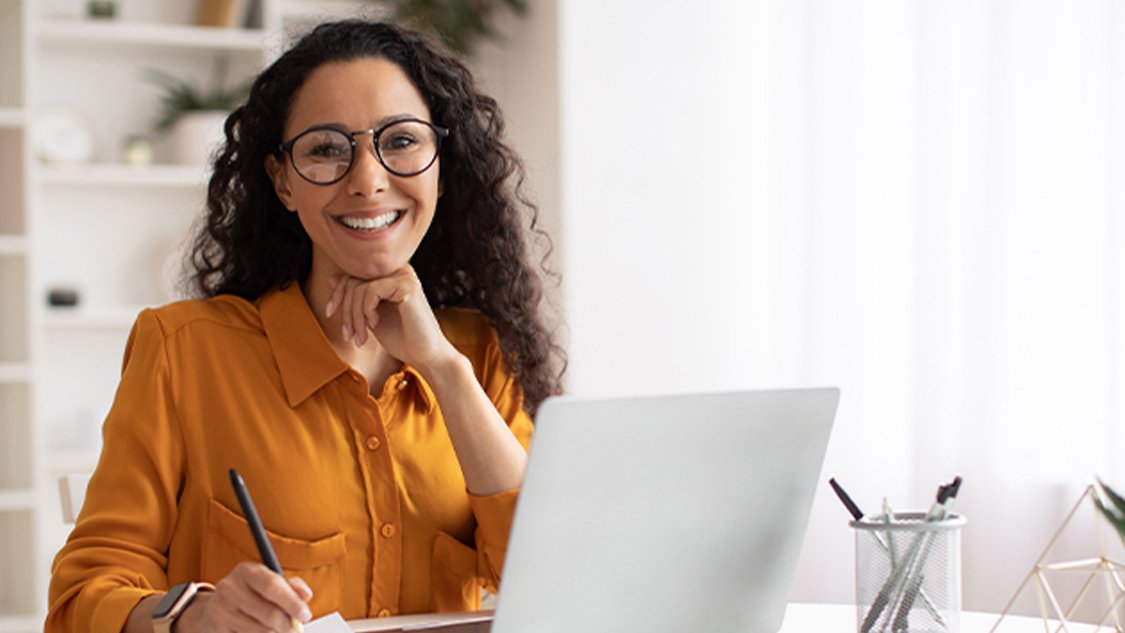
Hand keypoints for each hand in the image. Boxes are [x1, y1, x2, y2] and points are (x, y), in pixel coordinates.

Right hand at [182, 562, 311, 632]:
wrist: (214, 610)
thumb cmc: (251, 594)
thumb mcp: (269, 582)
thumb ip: (291, 587)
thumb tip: (306, 595)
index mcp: (245, 571)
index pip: (271, 585)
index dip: (292, 602)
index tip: (306, 615)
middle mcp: (229, 588)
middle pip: (268, 613)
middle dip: (287, 625)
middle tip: (294, 628)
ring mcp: (219, 611)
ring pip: (260, 631)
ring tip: (277, 630)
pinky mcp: (216, 630)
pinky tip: (260, 631)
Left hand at [325, 265, 460, 371]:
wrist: (426, 355)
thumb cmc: (401, 338)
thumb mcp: (370, 315)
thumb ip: (356, 296)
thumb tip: (332, 276)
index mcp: (390, 274)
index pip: (353, 273)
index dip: (338, 293)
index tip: (331, 313)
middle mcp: (398, 269)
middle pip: (354, 279)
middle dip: (346, 310)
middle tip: (349, 335)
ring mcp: (404, 275)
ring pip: (360, 287)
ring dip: (354, 317)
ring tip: (360, 337)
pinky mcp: (407, 285)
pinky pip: (371, 291)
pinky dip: (365, 311)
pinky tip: (375, 324)